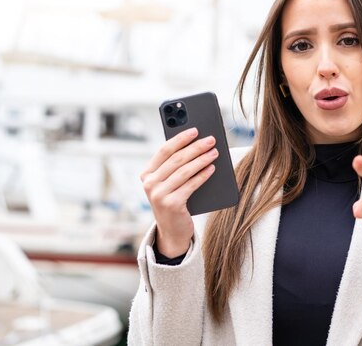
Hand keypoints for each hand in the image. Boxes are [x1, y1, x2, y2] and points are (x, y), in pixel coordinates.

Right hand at [140, 127, 218, 256]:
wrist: (173, 231)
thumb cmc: (174, 200)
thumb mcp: (170, 183)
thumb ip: (175, 166)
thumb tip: (197, 143)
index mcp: (147, 174)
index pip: (164, 150)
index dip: (181, 138)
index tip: (195, 129)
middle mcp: (149, 184)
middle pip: (176, 159)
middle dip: (196, 147)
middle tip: (211, 139)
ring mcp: (159, 195)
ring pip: (185, 171)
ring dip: (202, 159)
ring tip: (214, 152)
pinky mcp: (171, 204)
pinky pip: (191, 185)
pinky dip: (203, 175)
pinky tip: (212, 168)